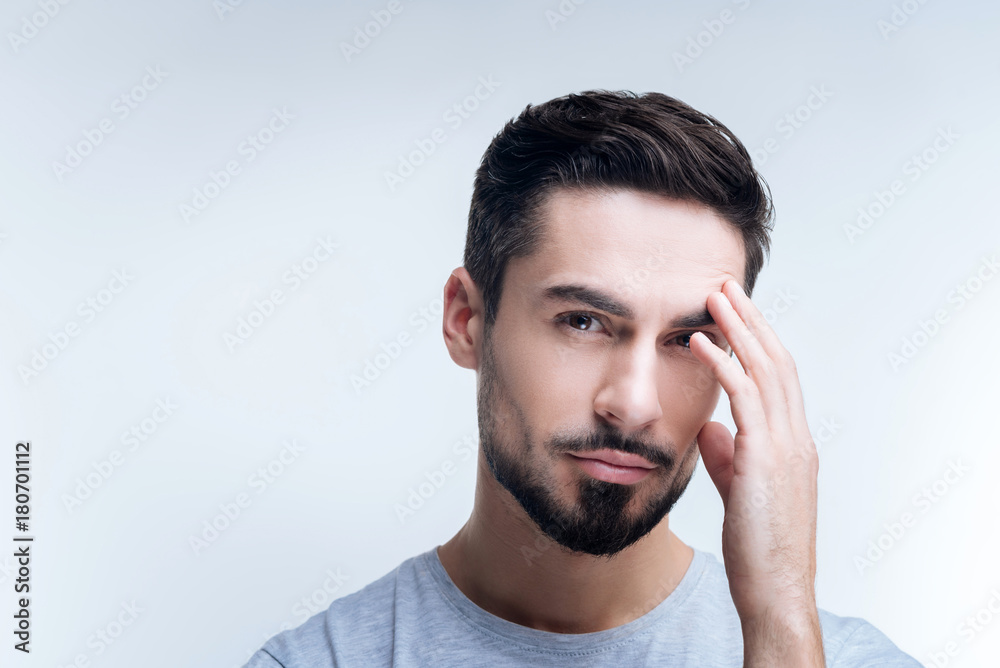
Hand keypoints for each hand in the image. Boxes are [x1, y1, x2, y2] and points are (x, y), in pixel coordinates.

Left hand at [689, 279, 823, 666]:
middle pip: (777, 361)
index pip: (779, 378)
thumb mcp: (739, 490)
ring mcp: (786, 446)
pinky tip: (701, 342)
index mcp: (792, 444)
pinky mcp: (767, 458)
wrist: (776, 590)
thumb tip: (709, 427)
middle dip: (751, 319)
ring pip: (766, 369)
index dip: (758, 341)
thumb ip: (727, 455)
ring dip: (739, 328)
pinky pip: (744, 397)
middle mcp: (796, 437)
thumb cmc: (758, 547)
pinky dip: (723, 363)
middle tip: (726, 285)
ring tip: (714, 295)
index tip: (734, 313)